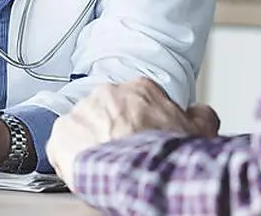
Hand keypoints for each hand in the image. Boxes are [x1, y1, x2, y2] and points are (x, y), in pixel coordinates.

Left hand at [46, 78, 219, 185]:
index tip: (144, 136)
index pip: (137, 101)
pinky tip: (83, 170)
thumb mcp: (199, 130)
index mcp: (140, 89)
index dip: (141, 122)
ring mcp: (82, 112)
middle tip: (125, 153)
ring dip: (92, 143)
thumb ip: (200, 114)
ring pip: (84, 127)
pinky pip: (60, 145)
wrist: (141, 172)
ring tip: (105, 165)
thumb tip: (200, 112)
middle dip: (114, 130)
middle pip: (108, 112)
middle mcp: (108, 94)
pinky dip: (69, 158)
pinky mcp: (61, 134)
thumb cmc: (167, 152)